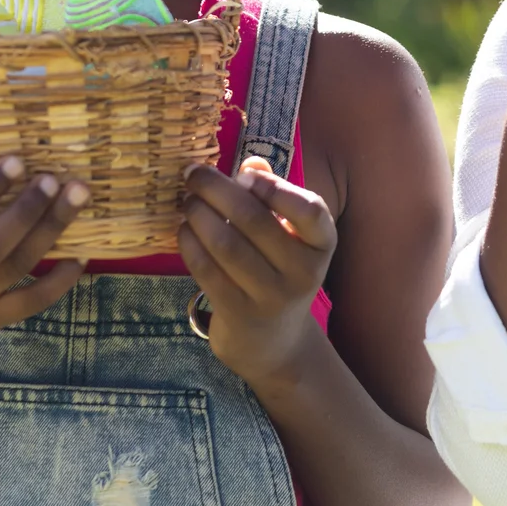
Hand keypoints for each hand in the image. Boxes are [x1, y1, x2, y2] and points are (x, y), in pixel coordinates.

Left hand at [179, 157, 337, 390]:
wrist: (274, 342)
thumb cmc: (279, 272)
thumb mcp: (290, 237)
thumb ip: (274, 196)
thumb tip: (251, 164)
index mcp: (322, 245)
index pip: (310, 210)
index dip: (274, 187)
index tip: (244, 174)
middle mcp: (303, 272)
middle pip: (254, 220)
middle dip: (216, 189)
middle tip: (193, 175)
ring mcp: (271, 296)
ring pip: (225, 244)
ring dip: (198, 214)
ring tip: (187, 202)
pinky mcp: (239, 313)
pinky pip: (207, 270)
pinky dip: (190, 243)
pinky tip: (184, 230)